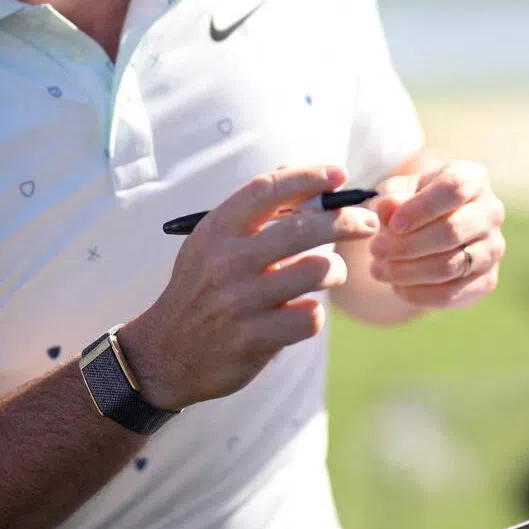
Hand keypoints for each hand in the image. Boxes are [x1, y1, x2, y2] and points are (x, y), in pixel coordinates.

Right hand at [121, 165, 377, 410]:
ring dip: (335, 270)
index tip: (339, 173)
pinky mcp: (253, 340)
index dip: (308, 176)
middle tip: (366, 223)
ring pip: (317, 271)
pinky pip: (311, 318)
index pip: (267, 188)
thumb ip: (253, 212)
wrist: (162, 354)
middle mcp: (227, 261)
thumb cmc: (201, 288)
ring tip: (331, 273)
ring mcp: (240, 302)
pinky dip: (315, 313)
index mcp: (217, 229)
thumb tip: (305, 178)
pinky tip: (303, 312)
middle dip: (346, 220)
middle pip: (304, 228)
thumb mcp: (211, 241)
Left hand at [368, 161, 504, 309]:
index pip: (454, 188)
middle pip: (452, 231)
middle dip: (407, 245)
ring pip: (450, 266)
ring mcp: (493, 247)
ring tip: (378, 269)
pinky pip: (451, 293)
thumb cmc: (412, 204)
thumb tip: (388, 208)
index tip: (392, 224)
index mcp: (473, 178)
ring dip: (407, 271)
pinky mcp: (487, 280)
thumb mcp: (398, 193)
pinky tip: (397, 287)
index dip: (421, 208)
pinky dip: (418, 293)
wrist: (428, 232)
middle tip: (375, 249)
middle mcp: (490, 211)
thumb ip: (392, 197)